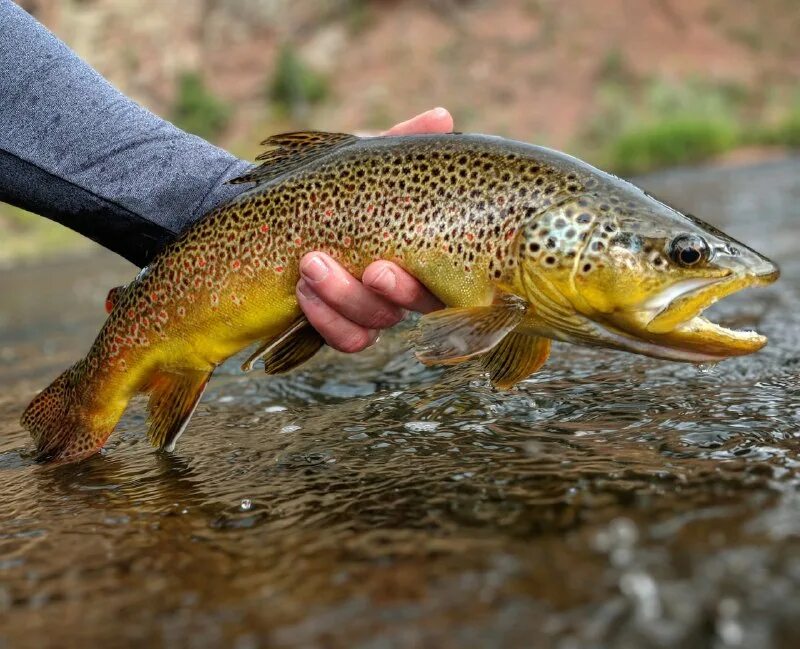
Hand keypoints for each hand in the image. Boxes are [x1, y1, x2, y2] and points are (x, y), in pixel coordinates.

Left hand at [296, 107, 450, 351]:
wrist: (271, 214)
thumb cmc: (328, 187)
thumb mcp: (362, 162)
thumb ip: (402, 142)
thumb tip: (443, 118)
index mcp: (419, 249)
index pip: (444, 273)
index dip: (430, 275)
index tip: (390, 260)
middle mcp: (402, 286)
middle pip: (418, 306)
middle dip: (392, 291)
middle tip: (369, 270)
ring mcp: (371, 310)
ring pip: (377, 324)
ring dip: (344, 298)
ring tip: (309, 266)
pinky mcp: (340, 327)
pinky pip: (348, 341)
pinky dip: (326, 320)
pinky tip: (303, 293)